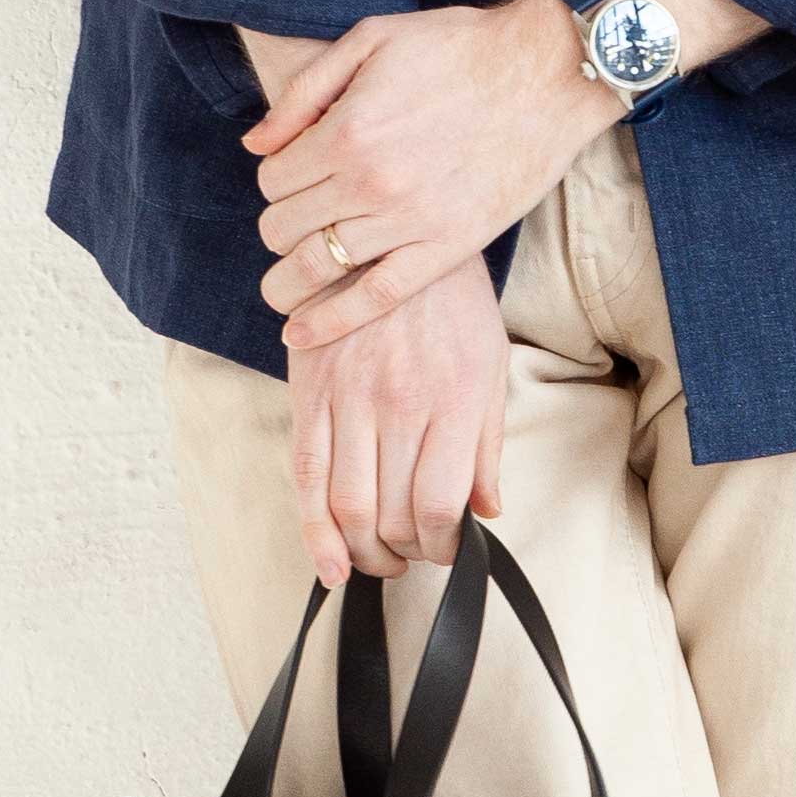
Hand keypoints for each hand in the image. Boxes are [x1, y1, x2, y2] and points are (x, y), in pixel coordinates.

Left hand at [247, 0, 610, 347]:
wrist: (547, 73)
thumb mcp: (371, 39)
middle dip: (278, 225)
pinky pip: (375, 297)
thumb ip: (305, 91)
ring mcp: (408, 220)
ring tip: (281, 285)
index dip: (273, 179)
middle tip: (296, 220)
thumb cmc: (459, 48)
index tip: (291, 177)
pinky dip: (330, 322)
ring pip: (316, 267)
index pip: (272, 179)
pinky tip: (300, 335)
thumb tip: (255, 145)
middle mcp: (369, 181)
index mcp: (346, 129)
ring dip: (287, 280)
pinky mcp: (446, 248)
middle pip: (284, 226)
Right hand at [284, 259, 509, 585]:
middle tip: (412, 556)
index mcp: (453, 399)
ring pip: (348, 505)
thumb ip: (486, 442)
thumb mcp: (489, 362)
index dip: (444, 545)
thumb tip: (489, 510)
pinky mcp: (309, 393)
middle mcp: (399, 404)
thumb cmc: (448, 303)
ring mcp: (349, 400)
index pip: (442, 504)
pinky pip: (306, 475)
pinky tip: (328, 562)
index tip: (447, 550)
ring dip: (363, 551)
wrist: (386, 234)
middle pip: (394, 514)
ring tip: (376, 558)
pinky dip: (314, 530)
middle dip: (405, 553)